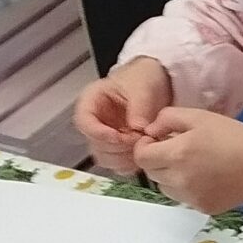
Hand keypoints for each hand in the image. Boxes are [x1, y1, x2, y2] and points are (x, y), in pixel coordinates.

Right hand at [73, 59, 171, 177]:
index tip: (118, 137)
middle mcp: (96, 122)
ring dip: (124, 157)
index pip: (84, 121)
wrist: (158, 82)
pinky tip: (143, 154)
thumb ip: (139, 106)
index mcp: (92, 102)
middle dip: (117, 147)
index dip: (99, 133)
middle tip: (138, 140)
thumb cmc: (143, 78)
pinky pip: (118, 165)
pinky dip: (130, 164)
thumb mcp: (142, 86)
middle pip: (95, 144)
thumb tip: (137, 127)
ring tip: (143, 145)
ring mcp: (106, 137)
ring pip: (105, 158)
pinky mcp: (118, 149)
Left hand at [134, 108, 242, 213]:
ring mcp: (191, 198)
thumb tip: (150, 131)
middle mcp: (179, 180)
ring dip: (170, 176)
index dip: (145, 146)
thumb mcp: (200, 116)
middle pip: (151, 173)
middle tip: (178, 150)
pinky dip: (188, 188)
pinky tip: (207, 177)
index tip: (159, 140)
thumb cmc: (234, 136)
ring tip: (193, 164)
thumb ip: (167, 118)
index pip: (141, 156)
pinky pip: (183, 198)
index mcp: (176, 155)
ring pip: (165, 188)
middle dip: (158, 160)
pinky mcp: (202, 208)